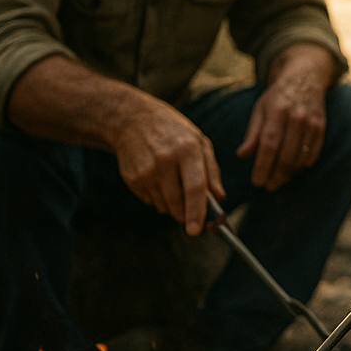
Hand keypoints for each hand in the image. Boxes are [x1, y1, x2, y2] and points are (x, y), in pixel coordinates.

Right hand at [112, 100, 224, 235]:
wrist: (132, 120)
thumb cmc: (174, 132)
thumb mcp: (199, 142)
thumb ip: (212, 171)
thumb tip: (219, 197)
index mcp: (187, 149)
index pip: (194, 188)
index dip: (196, 212)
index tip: (196, 230)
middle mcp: (165, 160)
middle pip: (177, 202)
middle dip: (186, 214)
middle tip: (191, 212)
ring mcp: (145, 170)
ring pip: (164, 206)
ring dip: (173, 206)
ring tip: (174, 184)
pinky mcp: (132, 178)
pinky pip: (151, 201)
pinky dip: (159, 198)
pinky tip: (158, 179)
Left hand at [237, 44, 333, 190]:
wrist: (305, 79)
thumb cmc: (277, 98)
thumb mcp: (260, 110)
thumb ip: (253, 133)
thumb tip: (242, 155)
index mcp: (276, 111)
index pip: (269, 144)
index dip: (263, 166)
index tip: (257, 182)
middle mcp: (296, 117)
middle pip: (286, 154)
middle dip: (276, 175)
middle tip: (268, 187)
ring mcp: (311, 122)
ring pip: (301, 157)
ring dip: (290, 173)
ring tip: (278, 179)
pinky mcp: (321, 127)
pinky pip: (313, 153)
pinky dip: (303, 165)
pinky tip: (294, 169)